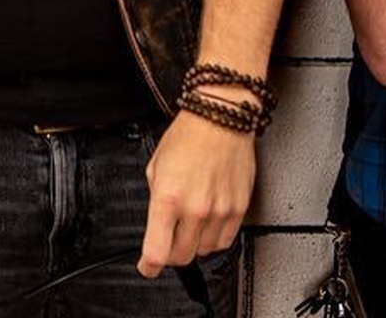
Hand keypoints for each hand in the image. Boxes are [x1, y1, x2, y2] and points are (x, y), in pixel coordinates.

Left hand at [138, 104, 254, 277]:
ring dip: (193, 245)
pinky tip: (207, 226)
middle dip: (170, 254)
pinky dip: (213, 239)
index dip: (149, 266)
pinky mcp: (238, 209)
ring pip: (203, 251)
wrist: (221, 119)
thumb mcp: (156, 166)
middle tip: (167, 243)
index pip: (157, 251)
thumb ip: (156, 199)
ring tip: (188, 227)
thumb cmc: (188, 136)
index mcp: (168, 197)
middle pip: (180, 257)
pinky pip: (225, 240)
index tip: (147, 267)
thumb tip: (159, 223)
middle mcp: (194, 208)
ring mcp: (219, 211)